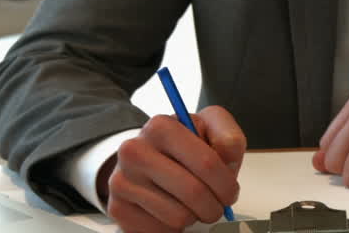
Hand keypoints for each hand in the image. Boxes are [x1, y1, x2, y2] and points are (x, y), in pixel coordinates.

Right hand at [101, 106, 245, 232]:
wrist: (149, 155)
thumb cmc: (187, 143)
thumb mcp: (212, 127)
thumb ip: (228, 137)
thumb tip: (226, 157)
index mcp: (160, 126)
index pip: (207, 163)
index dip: (226, 184)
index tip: (230, 192)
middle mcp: (134, 151)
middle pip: (193, 192)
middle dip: (215, 205)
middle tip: (218, 204)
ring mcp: (121, 181)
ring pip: (178, 217)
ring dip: (195, 216)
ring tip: (193, 203)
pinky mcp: (117, 208)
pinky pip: (160, 231)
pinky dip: (174, 227)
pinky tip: (173, 209)